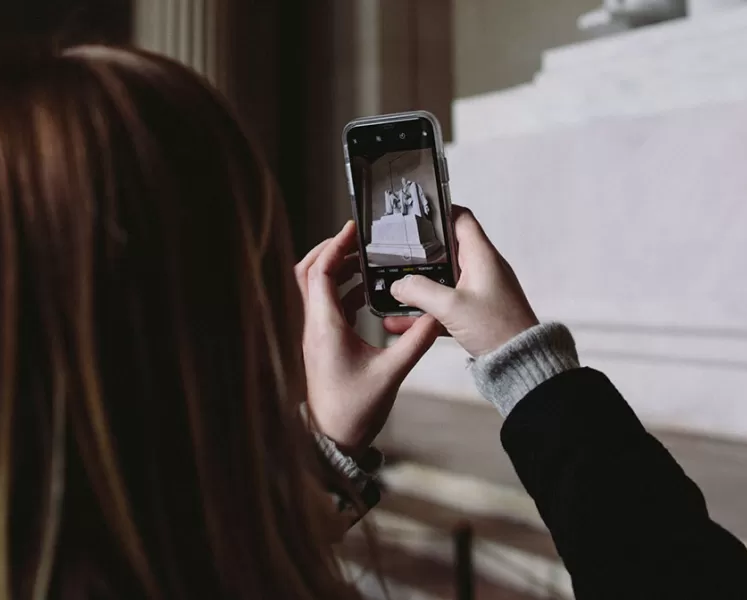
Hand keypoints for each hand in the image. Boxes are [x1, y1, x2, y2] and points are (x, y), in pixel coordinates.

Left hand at [298, 221, 441, 454]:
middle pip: (309, 273)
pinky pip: (328, 307)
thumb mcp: (391, 373)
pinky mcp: (323, 344)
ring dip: (338, 270)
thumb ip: (415, 341)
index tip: (354, 229)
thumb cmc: (354, 411)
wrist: (332, 440)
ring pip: (317, 289)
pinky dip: (344, 292)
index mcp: (324, 327)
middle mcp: (314, 326)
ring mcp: (316, 335)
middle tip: (358, 240)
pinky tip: (368, 292)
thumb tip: (436, 315)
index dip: (334, 245)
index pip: (319, 272)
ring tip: (366, 260)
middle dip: (331, 251)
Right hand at [384, 206, 538, 357]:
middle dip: (420, 253)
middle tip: (395, 252)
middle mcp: (482, 268)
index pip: (461, 219)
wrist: (520, 362)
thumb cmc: (497, 328)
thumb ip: (420, 291)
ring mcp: (480, 290)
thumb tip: (398, 285)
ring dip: (420, 284)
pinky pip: (447, 304)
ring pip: (444, 279)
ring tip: (394, 287)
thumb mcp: (451, 307)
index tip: (414, 214)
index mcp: (481, 256)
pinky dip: (427, 308)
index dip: (439, 212)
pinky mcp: (477, 311)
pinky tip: (404, 319)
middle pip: (447, 249)